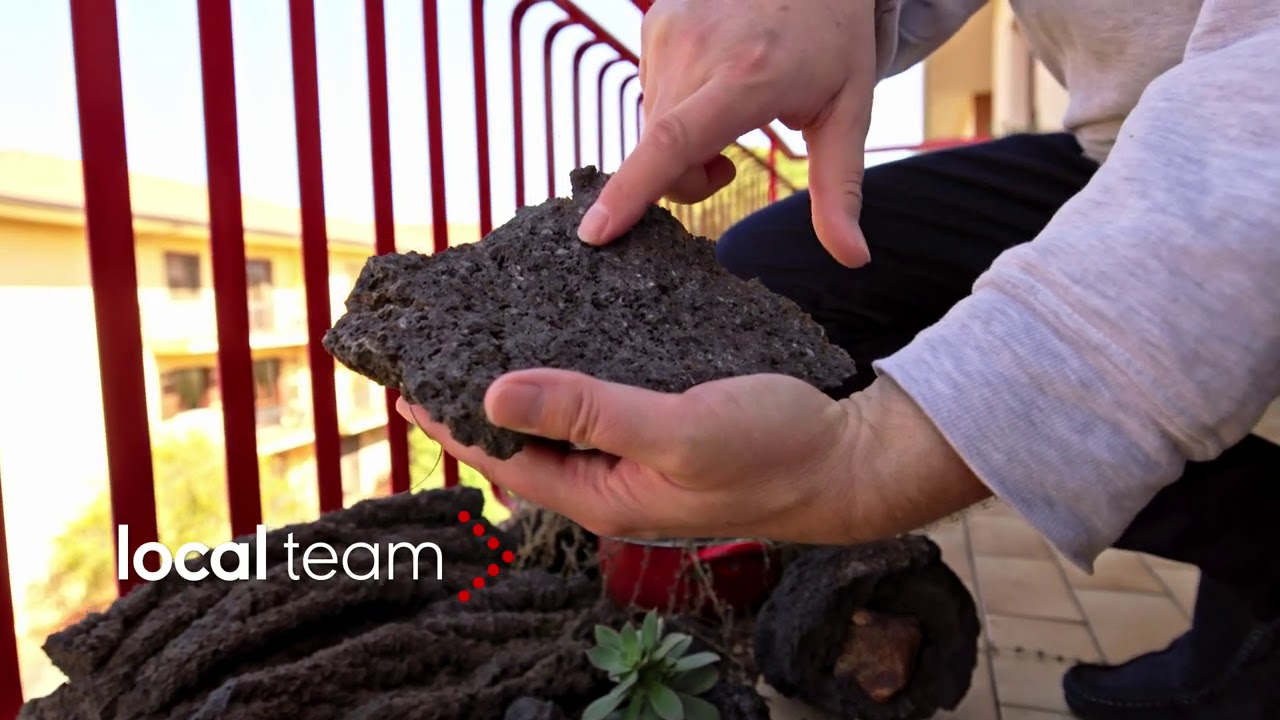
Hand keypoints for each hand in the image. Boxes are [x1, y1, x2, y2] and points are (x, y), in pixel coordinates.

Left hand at [397, 371, 990, 543]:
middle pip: (525, 445)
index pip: (504, 460)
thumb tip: (494, 394)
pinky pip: (600, 409)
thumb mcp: (677, 428)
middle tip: (437, 355)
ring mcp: (638, 460)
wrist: (845, 458)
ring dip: (522, 388)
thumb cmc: (772, 450)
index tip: (405, 384)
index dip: (451, 425)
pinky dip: (571, 377)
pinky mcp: (664, 433)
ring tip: (485, 344)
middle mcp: (612, 482)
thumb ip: (589, 412)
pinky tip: (565, 344)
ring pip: (561, 424)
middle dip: (476, 406)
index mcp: (603, 494)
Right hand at [577, 0, 878, 267]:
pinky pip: (650, 93)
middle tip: (729, 165)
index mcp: (748, 77)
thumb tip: (852, 257)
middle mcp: (697, 48)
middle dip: (686, 179)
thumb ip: (840, 189)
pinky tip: (709, 81)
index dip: (631, 192)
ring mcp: (668, 29)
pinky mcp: (653, 21)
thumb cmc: (835, 42)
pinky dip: (675, 106)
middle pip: (659, 154)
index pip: (673, 143)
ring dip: (680, 142)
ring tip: (725, 110)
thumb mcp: (848, 113)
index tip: (595, 232)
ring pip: (651, 128)